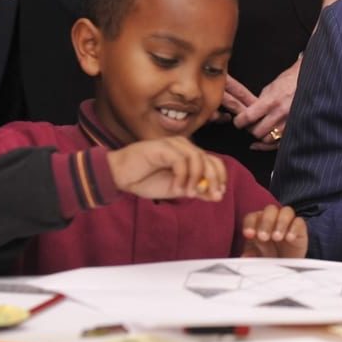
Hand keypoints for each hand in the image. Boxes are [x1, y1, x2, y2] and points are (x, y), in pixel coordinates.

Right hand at [107, 137, 226, 200]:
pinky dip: (182, 176)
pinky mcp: (162, 147)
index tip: (219, 194)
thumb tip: (217, 196)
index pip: (214, 162)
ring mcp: (173, 145)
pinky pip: (181, 161)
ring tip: (189, 193)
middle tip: (209, 195)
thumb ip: (196, 191)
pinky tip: (176, 188)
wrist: (120, 175)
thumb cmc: (146, 180)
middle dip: (213, 179)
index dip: (220, 177)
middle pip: (209, 159)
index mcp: (190, 155)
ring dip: (196, 178)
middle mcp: (184, 147)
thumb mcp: (176, 189)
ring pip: (197, 158)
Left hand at [219, 59, 300, 150]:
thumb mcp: (271, 88)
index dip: (239, 121)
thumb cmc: (290, 82)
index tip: (238, 122)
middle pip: (257, 131)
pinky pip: (278, 145)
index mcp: (272, 102)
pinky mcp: (296, 130)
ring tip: (260, 128)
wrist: (311, 83)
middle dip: (250, 129)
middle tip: (250, 125)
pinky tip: (258, 144)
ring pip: (267, 139)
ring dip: (261, 135)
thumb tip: (249, 113)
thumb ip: (260, 102)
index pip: (249, 117)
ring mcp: (289, 124)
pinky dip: (266, 146)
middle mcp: (281, 115)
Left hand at [240, 205, 307, 257]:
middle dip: (266, 222)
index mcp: (258, 223)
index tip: (249, 234)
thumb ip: (251, 255)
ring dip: (281, 223)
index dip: (249, 223)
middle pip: (270, 210)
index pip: (252, 217)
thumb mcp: (258, 257)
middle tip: (263, 237)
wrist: (286, 266)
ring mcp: (288, 222)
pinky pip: (299, 222)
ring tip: (277, 237)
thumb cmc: (269, 258)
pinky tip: (289, 238)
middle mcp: (273, 218)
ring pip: (286, 212)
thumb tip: (245, 256)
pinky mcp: (300, 228)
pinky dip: (294, 228)